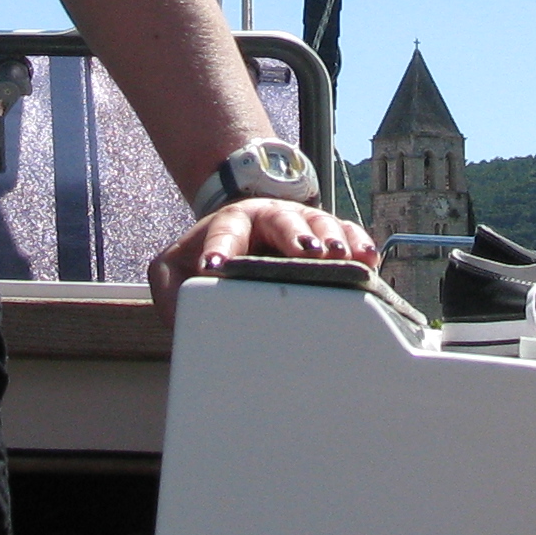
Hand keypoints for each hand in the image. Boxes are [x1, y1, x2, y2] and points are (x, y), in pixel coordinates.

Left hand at [146, 197, 382, 322]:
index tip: (217, 267)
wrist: (241, 230)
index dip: (221, 249)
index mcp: (230, 223)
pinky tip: (367, 259)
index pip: (224, 233)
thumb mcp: (176, 267)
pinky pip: (347, 233)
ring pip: (319, 223)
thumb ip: (168, 287)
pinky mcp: (328, 233)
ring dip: (330, 239)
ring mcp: (301, 223)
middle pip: (282, 221)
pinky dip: (358, 244)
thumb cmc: (210, 254)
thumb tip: (181, 317)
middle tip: (305, 253)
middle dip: (293, 236)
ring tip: (339, 256)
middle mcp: (268, 217)